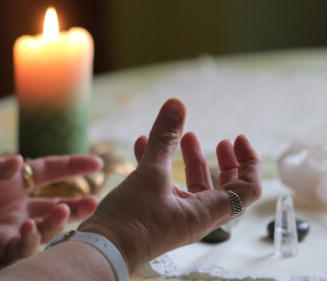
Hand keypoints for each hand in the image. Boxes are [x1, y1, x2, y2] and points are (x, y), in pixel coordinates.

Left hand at [0, 154, 102, 264]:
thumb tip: (19, 161)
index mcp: (10, 180)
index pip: (48, 171)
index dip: (72, 167)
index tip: (97, 163)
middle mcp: (15, 204)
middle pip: (54, 203)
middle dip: (76, 204)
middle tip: (94, 202)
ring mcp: (10, 226)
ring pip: (44, 227)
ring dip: (57, 221)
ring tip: (64, 212)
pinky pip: (22, 248)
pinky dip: (30, 239)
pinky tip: (30, 227)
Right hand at [79, 98, 261, 272]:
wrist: (104, 248)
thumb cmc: (132, 220)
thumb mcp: (150, 174)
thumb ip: (163, 138)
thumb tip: (176, 105)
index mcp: (206, 212)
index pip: (247, 189)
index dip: (248, 162)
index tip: (236, 139)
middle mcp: (196, 216)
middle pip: (225, 188)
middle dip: (223, 162)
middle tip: (220, 141)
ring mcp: (176, 216)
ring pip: (194, 186)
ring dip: (190, 160)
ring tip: (182, 136)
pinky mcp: (156, 214)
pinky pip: (167, 187)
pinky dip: (160, 165)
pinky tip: (142, 145)